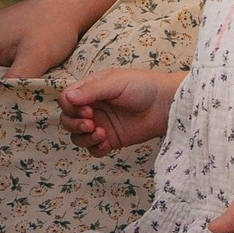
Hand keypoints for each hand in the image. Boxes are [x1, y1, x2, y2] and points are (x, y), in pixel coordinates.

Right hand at [59, 68, 180, 155]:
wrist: (166, 105)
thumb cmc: (143, 86)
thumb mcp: (115, 83)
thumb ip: (91, 91)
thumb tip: (68, 98)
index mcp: (90, 90)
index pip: (66, 100)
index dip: (71, 108)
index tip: (88, 110)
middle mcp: (92, 107)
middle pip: (67, 120)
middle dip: (75, 124)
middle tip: (91, 124)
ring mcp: (101, 125)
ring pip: (77, 137)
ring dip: (84, 138)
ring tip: (102, 135)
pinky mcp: (111, 140)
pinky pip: (93, 149)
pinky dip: (95, 149)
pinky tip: (106, 143)